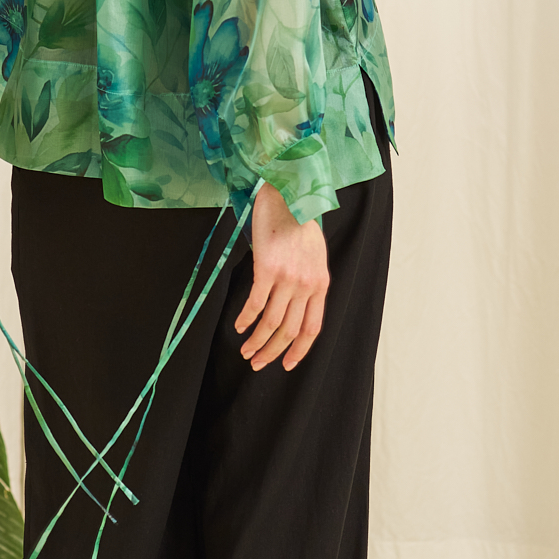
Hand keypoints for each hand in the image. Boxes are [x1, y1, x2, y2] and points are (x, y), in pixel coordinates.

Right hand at [235, 181, 329, 371]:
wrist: (289, 195)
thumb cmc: (299, 223)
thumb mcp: (313, 257)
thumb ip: (307, 282)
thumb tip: (292, 307)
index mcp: (321, 285)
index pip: (312, 329)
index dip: (299, 351)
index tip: (286, 364)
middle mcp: (307, 285)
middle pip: (289, 331)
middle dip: (272, 352)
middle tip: (257, 364)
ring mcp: (288, 278)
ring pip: (271, 323)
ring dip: (256, 342)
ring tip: (245, 351)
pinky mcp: (267, 269)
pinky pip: (255, 304)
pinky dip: (245, 320)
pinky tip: (238, 327)